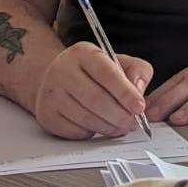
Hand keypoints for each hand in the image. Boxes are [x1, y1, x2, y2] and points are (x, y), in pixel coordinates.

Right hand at [33, 44, 152, 139]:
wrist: (56, 79)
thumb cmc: (93, 72)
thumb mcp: (118, 62)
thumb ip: (137, 71)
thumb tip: (139, 91)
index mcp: (83, 53)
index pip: (107, 73)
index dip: (126, 93)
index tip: (139, 107)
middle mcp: (62, 70)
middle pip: (96, 99)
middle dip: (120, 115)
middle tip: (134, 123)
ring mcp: (51, 94)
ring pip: (87, 118)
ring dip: (110, 127)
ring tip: (122, 127)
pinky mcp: (47, 115)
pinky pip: (76, 131)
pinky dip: (93, 133)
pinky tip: (100, 126)